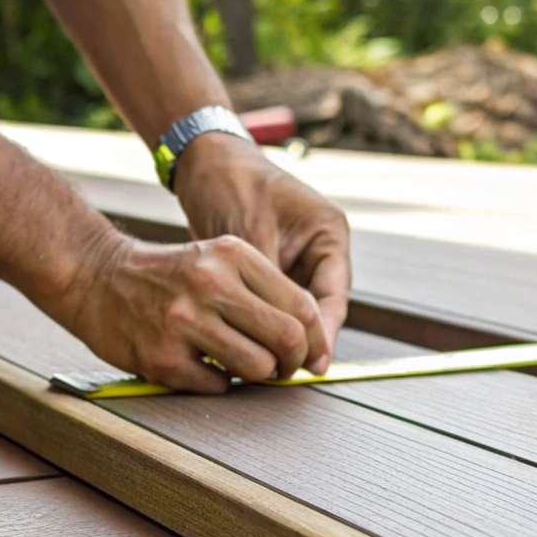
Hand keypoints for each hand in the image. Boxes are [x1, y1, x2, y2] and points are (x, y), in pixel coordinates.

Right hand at [57, 229, 328, 393]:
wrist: (96, 276)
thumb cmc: (168, 275)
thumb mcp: (217, 259)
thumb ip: (265, 291)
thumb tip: (312, 340)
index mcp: (233, 255)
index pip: (302, 306)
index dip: (316, 338)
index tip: (312, 355)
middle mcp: (211, 284)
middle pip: (288, 338)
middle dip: (293, 362)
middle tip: (283, 367)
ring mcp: (184, 322)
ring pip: (258, 367)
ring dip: (258, 375)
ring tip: (243, 366)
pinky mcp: (163, 357)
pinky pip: (218, 386)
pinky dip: (219, 383)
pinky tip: (203, 366)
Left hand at [169, 132, 351, 360]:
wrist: (203, 163)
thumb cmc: (230, 184)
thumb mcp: (249, 233)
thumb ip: (265, 280)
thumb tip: (272, 330)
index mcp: (330, 233)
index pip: (334, 295)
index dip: (324, 333)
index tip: (313, 364)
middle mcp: (320, 250)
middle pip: (320, 310)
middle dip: (304, 342)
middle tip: (287, 373)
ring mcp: (298, 261)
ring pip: (296, 313)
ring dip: (283, 338)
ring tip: (270, 368)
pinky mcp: (272, 271)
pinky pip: (273, 307)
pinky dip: (263, 326)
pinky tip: (250, 347)